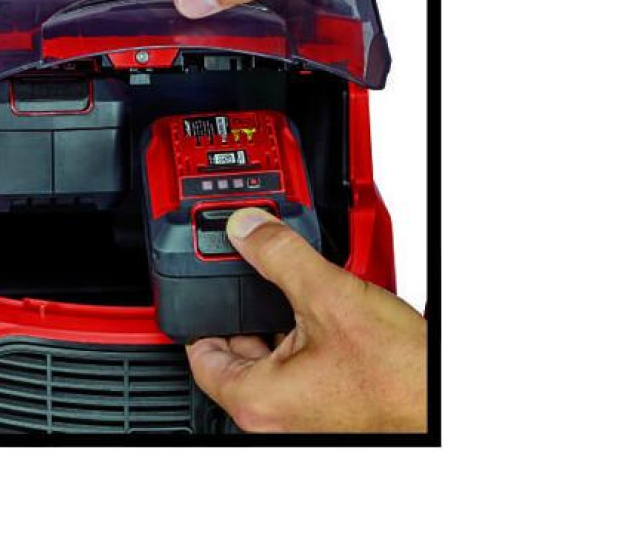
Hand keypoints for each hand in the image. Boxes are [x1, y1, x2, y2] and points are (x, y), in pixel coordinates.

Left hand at [186, 207, 426, 432]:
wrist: (442, 398)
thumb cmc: (398, 375)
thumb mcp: (329, 296)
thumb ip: (280, 255)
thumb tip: (247, 229)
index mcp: (255, 397)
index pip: (199, 353)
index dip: (200, 310)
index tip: (203, 283)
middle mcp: (272, 413)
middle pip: (236, 349)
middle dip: (245, 306)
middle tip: (253, 272)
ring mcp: (300, 411)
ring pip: (272, 354)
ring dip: (281, 318)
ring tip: (300, 289)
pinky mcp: (328, 403)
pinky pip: (301, 363)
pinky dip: (306, 334)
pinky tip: (328, 311)